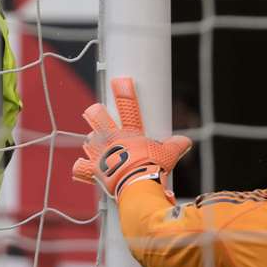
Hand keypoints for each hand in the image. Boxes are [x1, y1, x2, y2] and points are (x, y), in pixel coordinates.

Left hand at [71, 77, 192, 196]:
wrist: (138, 185)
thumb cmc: (153, 168)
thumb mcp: (169, 155)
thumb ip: (176, 145)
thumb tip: (186, 141)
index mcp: (131, 135)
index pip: (130, 109)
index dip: (124, 94)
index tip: (120, 81)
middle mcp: (114, 141)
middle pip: (100, 120)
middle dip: (96, 113)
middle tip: (93, 110)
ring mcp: (102, 154)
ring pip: (90, 141)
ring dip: (91, 140)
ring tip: (90, 139)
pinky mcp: (95, 170)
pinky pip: (82, 168)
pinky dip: (81, 167)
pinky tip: (80, 165)